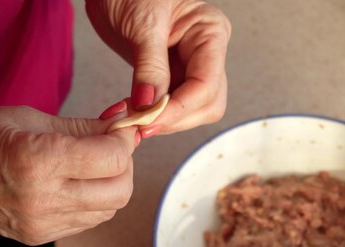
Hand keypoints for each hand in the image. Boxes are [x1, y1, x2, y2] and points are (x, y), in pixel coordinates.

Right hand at [0, 105, 136, 244]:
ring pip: (109, 209)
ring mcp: (41, 222)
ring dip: (112, 183)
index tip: (122, 126)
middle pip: (120, 191)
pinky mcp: (39, 236)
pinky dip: (95, 200)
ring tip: (93, 163)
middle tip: (111, 145)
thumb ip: (83, 126)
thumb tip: (123, 122)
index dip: (125, 139)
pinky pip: (88, 220)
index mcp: (38, 160)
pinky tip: (77, 181)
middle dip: (124, 164)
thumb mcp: (28, 118)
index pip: (113, 158)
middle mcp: (43, 198)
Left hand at [86, 0, 230, 136]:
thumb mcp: (141, 24)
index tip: (150, 119)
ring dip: (164, 120)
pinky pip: (172, 105)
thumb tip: (150, 105)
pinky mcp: (174, 76)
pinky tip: (134, 112)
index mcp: (211, 32)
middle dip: (175, 118)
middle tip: (141, 124)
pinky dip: (154, 114)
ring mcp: (192, 65)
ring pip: (193, 110)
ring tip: (134, 118)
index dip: (180, 107)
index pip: (207, 84)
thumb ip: (150, 66)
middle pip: (207, 103)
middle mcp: (208, 52)